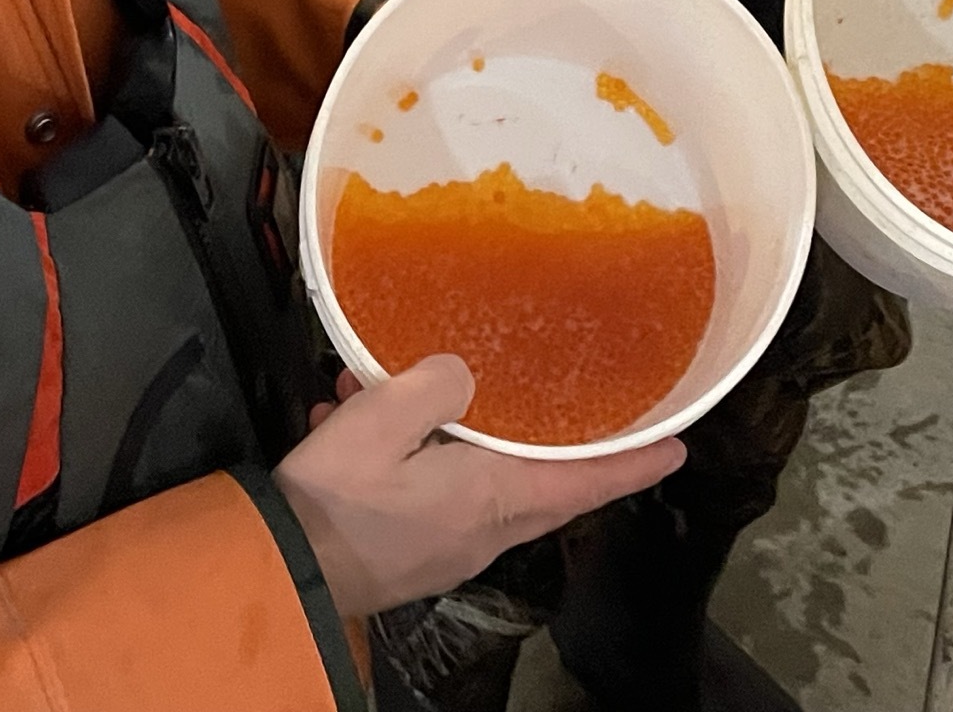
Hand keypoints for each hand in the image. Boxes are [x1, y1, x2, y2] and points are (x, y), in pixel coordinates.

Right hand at [275, 357, 683, 621]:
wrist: (273, 578)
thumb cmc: (336, 501)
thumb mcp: (384, 419)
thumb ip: (436, 385)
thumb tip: (463, 374)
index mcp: (491, 499)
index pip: (584, 482)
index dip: (633, 463)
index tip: (678, 448)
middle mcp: (480, 530)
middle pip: (536, 480)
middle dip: (551, 439)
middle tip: (571, 400)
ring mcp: (442, 546)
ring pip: (470, 476)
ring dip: (448, 430)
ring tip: (400, 385)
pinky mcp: (403, 550)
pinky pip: (423, 490)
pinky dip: (406, 452)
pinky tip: (353, 412)